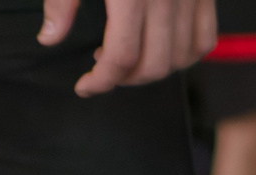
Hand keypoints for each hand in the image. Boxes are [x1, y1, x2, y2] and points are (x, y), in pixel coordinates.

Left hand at [47, 0, 216, 95]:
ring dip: (154, 70)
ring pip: (181, 56)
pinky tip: (160, 45)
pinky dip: (185, 53)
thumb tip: (49, 37)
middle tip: (104, 73)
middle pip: (153, 64)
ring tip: (130, 59)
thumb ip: (60, 1)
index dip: (101, 81)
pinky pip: (206, 36)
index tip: (85, 85)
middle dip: (125, 80)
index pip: (121, 57)